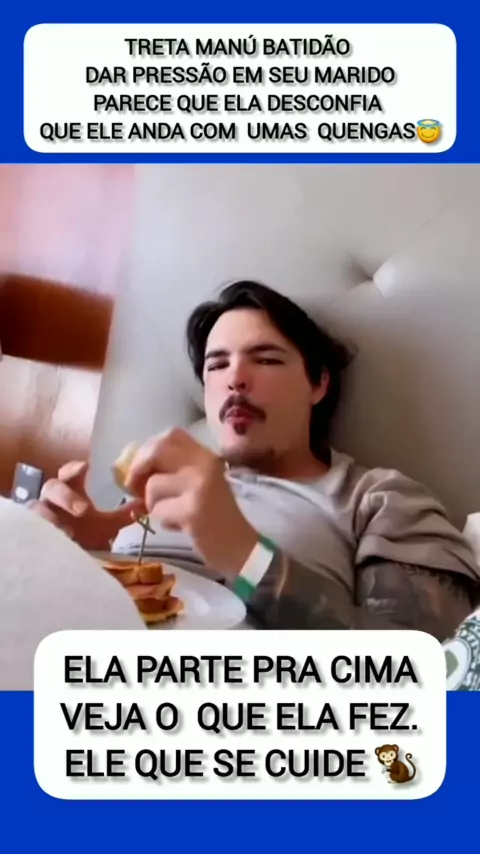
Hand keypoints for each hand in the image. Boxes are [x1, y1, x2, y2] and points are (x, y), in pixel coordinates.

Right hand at [28, 460, 144, 550]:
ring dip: (53, 517)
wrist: (70, 559)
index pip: (70, 473)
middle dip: (65, 495)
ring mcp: (40, 516)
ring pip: (38, 509)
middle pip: (52, 487)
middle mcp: (53, 500)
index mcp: (71, 492)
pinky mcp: (32, 532)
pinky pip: (32, 530)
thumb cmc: (85, 534)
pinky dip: (43, 534)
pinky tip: (56, 541)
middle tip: (83, 509)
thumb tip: (147, 504)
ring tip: (69, 533)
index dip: (75, 469)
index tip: (86, 467)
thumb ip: (124, 514)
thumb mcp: (106, 524)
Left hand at [124, 428, 258, 575]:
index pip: (170, 435)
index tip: (143, 468)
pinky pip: (158, 510)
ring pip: (152, 485)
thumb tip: (133, 469)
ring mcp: (199, 486)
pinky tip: (180, 526)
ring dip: (153, 504)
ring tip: (172, 514)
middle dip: (138, 470)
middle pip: (156, 451)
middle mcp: (204, 464)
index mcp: (205, 455)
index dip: (148, 449)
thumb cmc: (216, 517)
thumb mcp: (200, 483)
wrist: (240, 547)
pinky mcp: (192, 511)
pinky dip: (163, 521)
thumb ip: (174, 470)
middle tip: (136, 490)